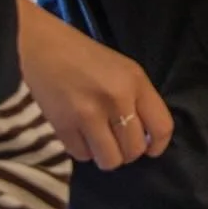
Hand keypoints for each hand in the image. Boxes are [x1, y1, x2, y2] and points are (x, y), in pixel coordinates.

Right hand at [17, 0, 173, 170]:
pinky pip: (82, 156)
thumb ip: (139, 100)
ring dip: (107, 156)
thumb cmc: (89, 59)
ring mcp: (89, 114)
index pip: (162, 127)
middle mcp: (117, 99)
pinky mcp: (63, 126)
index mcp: (136, 83)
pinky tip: (81, 135)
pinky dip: (83, 151)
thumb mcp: (126, 71)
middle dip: (128, 152)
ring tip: (100, 143)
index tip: (151, 149)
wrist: (46, 48)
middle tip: (119, 142)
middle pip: (134, 149)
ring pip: (110, 160)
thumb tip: (146, 138)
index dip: (158, 145)